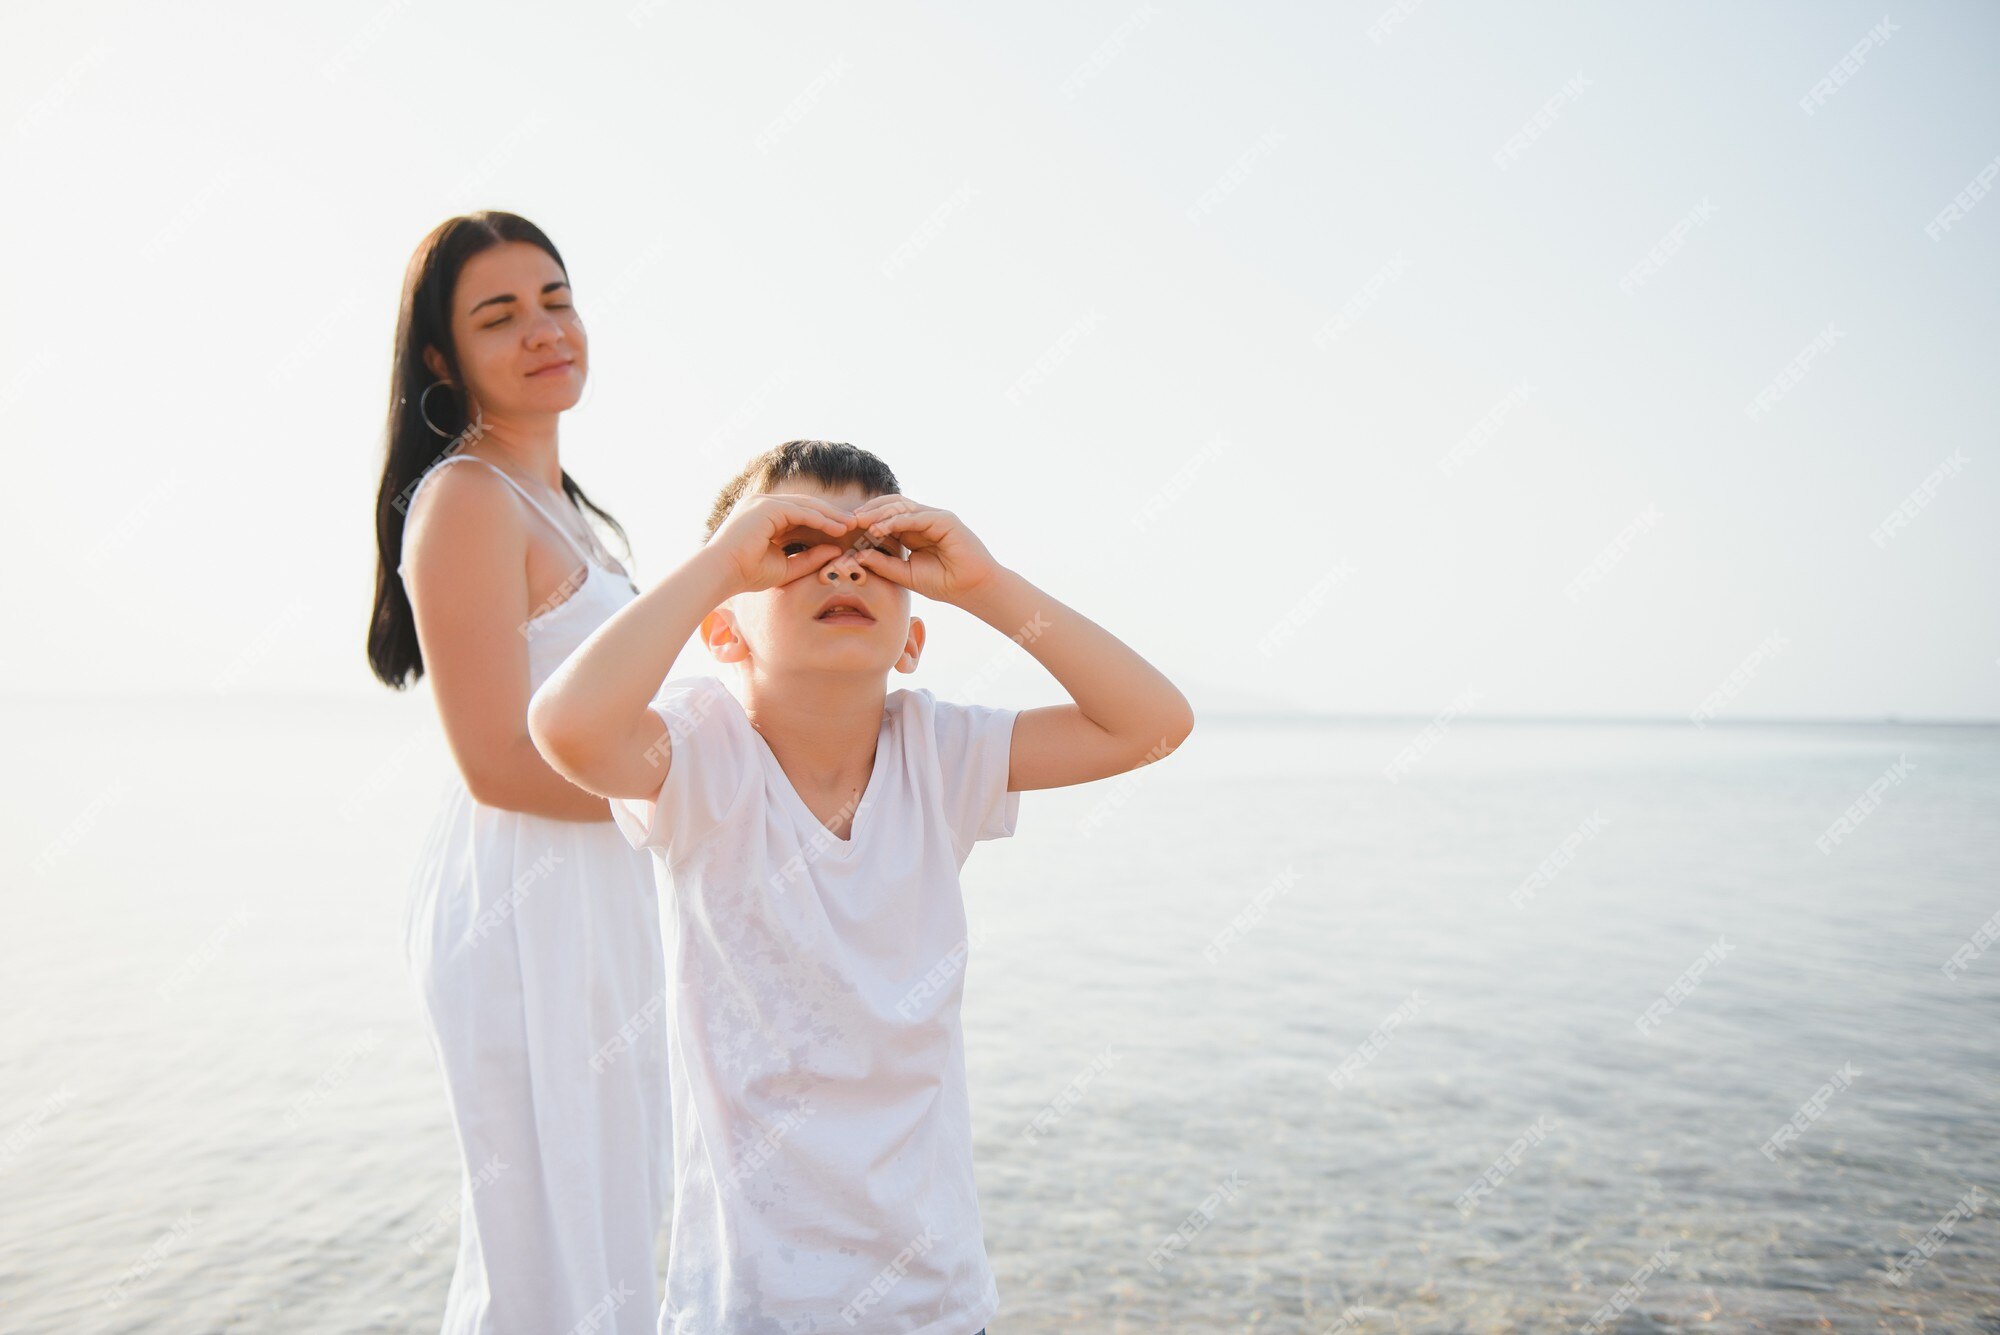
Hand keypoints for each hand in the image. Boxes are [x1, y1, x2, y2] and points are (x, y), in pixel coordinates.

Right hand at [705, 492, 853, 593]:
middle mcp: (763, 504)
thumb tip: (836, 551)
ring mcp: (763, 502)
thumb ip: (810, 558)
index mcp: (765, 516)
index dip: (824, 522)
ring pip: (805, 505)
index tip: (844, 533)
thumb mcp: (786, 567)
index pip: (801, 514)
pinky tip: (836, 528)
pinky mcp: (765, 507)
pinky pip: (799, 511)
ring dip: (829, 515)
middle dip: (831, 515)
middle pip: (806, 505)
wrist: (721, 573)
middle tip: (854, 524)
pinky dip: (819, 519)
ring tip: (850, 525)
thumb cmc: (747, 574)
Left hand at [845, 495, 1003, 604]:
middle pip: (891, 506)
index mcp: (913, 531)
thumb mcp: (906, 575)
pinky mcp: (945, 519)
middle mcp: (923, 520)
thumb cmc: (943, 583)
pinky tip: (879, 529)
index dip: (866, 521)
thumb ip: (884, 564)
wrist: (972, 588)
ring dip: (878, 513)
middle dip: (868, 511)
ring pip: (901, 507)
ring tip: (860, 522)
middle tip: (848, 520)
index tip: (845, 530)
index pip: (885, 518)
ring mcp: (934, 517)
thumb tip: (858, 555)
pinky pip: (916, 516)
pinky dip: (896, 521)